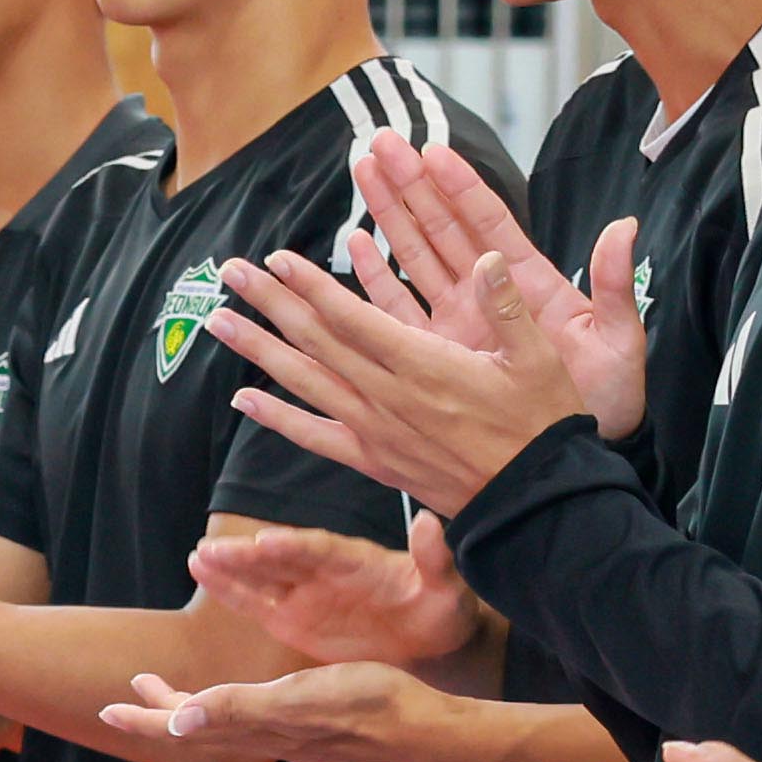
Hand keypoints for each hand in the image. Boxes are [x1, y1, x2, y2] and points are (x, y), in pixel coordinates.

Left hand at [106, 659, 448, 761]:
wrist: (422, 727)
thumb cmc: (368, 704)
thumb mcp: (300, 698)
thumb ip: (240, 708)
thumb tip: (179, 722)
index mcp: (255, 724)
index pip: (185, 726)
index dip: (145, 719)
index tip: (107, 711)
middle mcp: (265, 734)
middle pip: (197, 727)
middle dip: (158, 713)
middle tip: (124, 695)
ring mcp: (287, 734)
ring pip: (222, 724)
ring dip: (189, 710)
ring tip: (165, 692)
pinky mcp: (308, 727)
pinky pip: (250, 720)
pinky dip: (225, 707)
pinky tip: (232, 703)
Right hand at [182, 511, 473, 670]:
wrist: (432, 640)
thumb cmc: (442, 611)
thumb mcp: (447, 588)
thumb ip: (433, 559)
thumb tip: (428, 523)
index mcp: (359, 561)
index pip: (322, 550)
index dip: (294, 546)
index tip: (267, 541)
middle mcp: (325, 571)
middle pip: (281, 559)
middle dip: (248, 555)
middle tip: (213, 549)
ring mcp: (305, 592)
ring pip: (261, 576)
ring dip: (230, 568)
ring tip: (198, 557)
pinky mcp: (292, 618)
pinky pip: (255, 601)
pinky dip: (228, 588)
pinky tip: (200, 571)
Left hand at [216, 138, 621, 505]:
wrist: (533, 503)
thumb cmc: (540, 426)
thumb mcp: (539, 359)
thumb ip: (507, 306)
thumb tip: (488, 258)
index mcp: (422, 365)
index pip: (350, 317)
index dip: (308, 286)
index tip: (275, 260)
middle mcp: (386, 396)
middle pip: (315, 341)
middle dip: (269, 302)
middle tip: (230, 272)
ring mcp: (374, 430)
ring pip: (304, 382)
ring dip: (258, 349)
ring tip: (220, 321)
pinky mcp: (373, 461)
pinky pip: (314, 436)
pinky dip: (276, 417)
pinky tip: (245, 399)